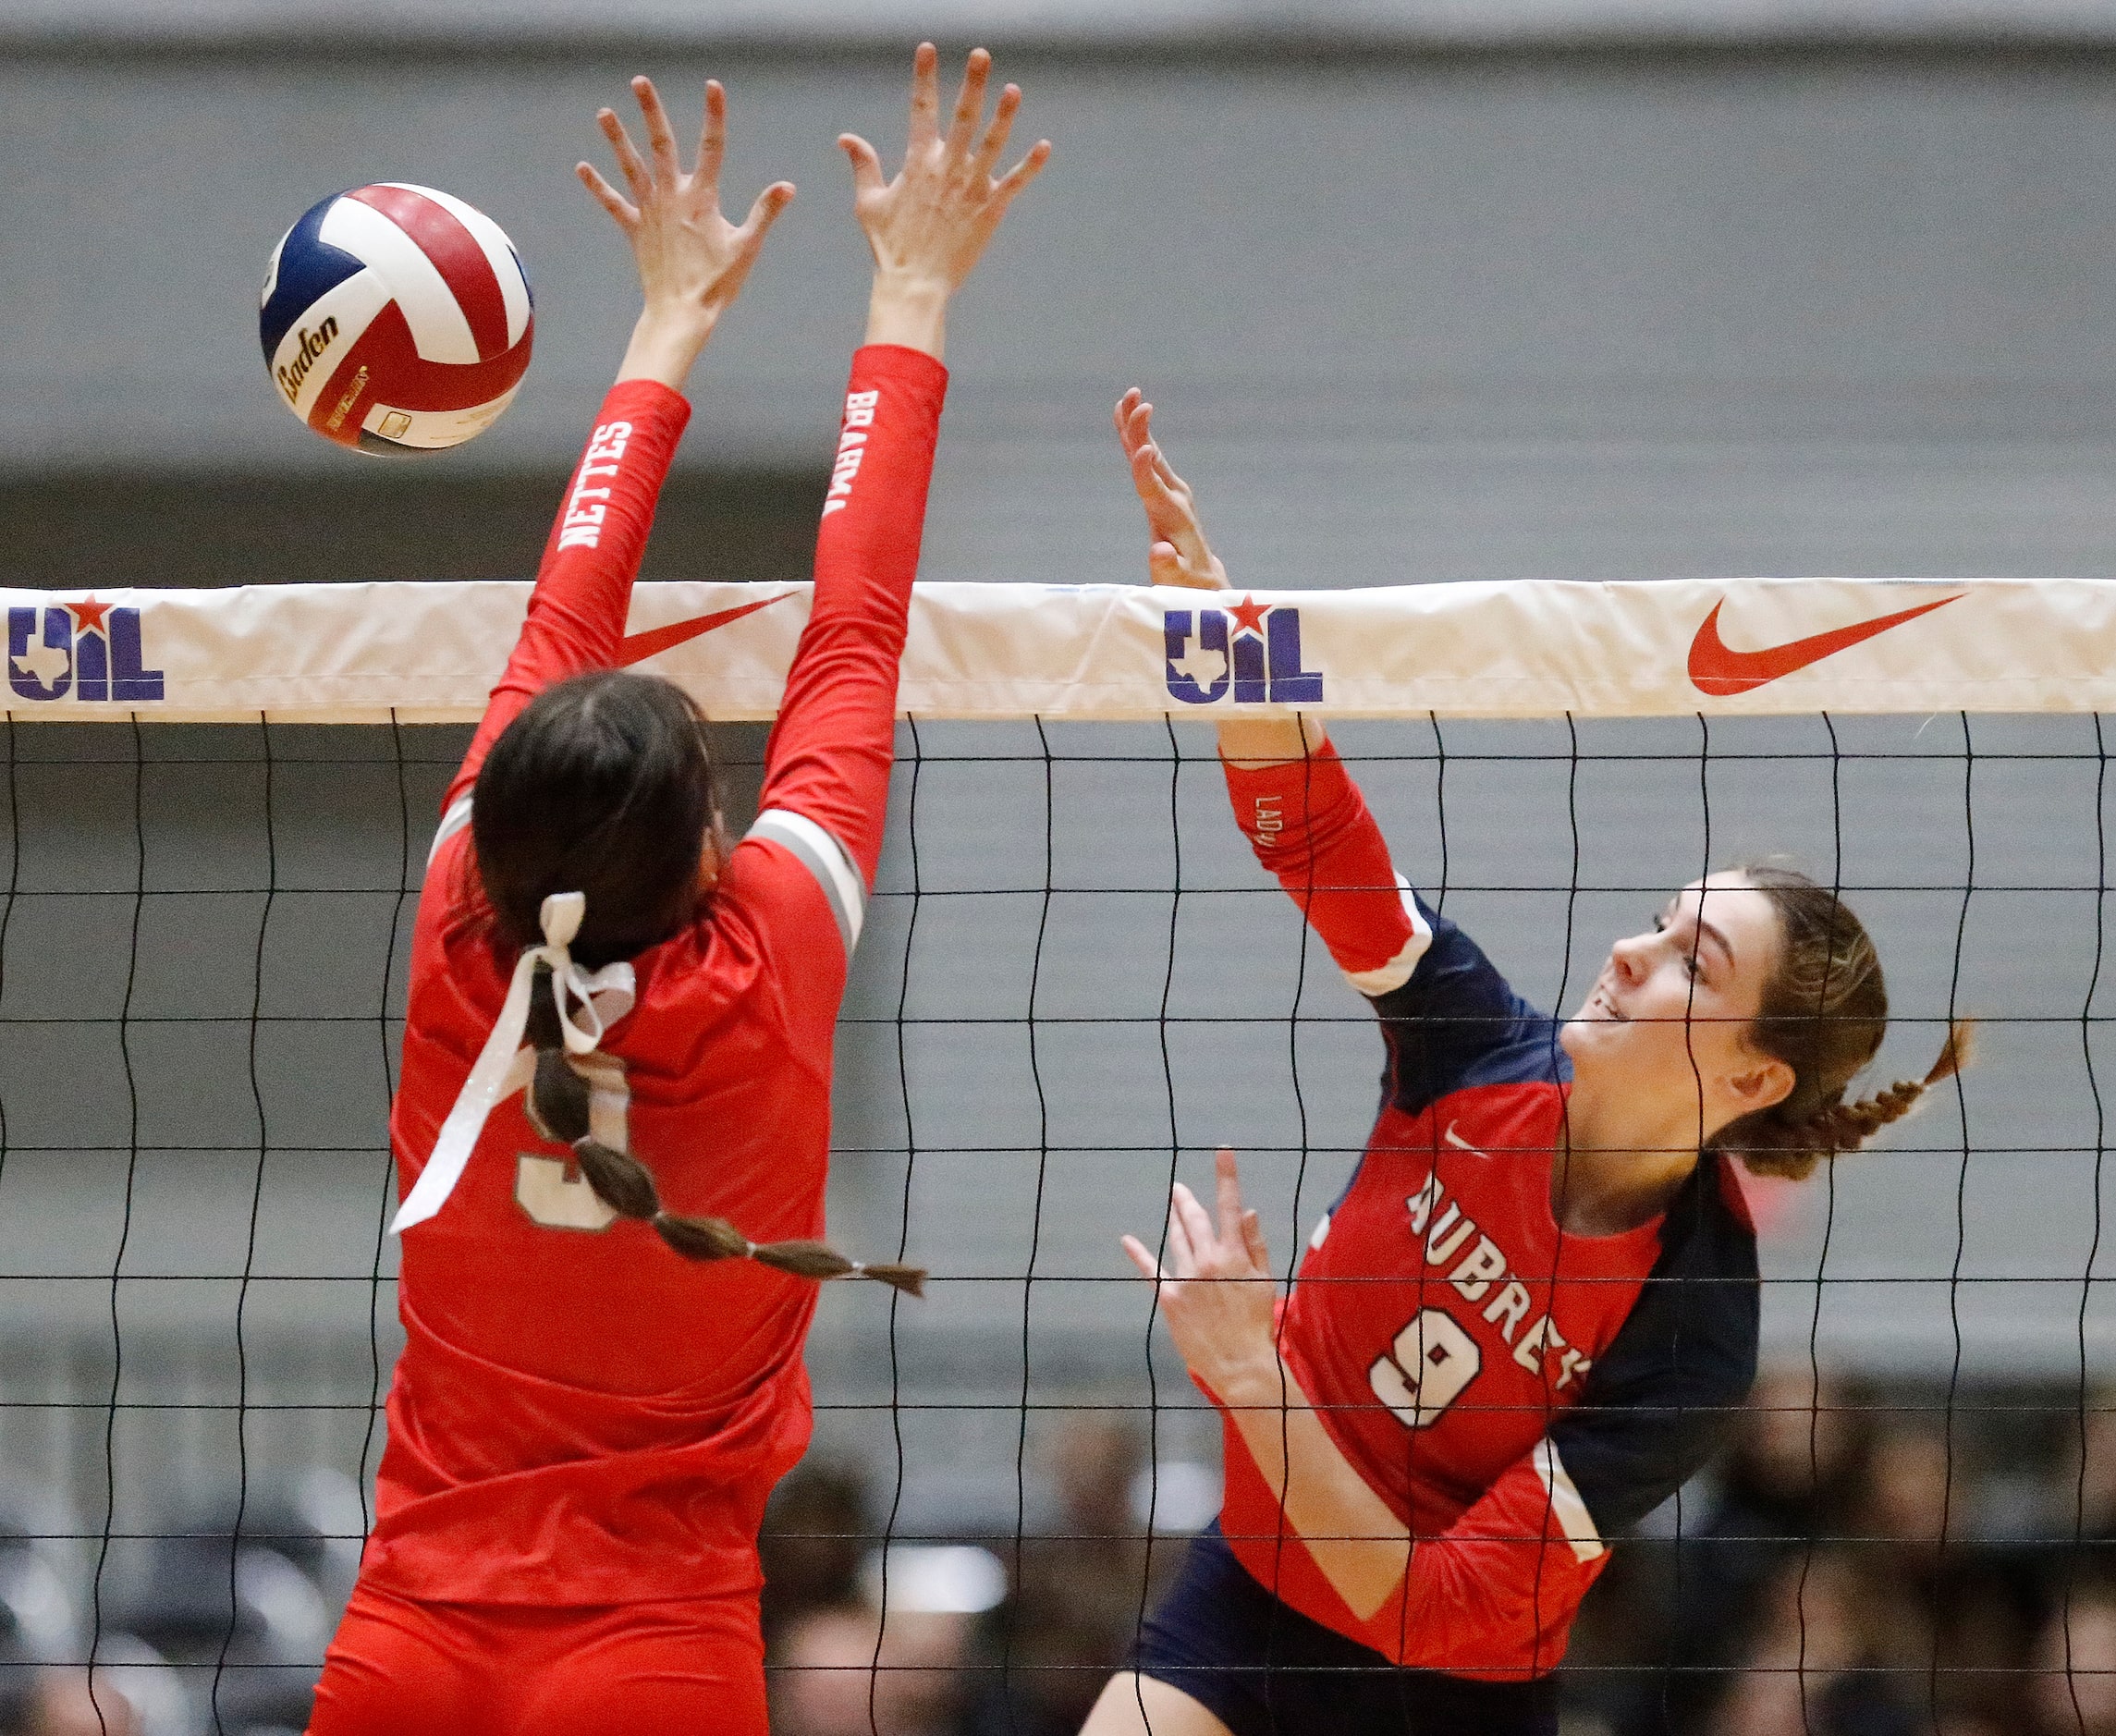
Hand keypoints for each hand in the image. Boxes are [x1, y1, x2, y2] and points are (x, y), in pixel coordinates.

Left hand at [579, 77, 795, 389]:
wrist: (682, 311)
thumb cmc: (718, 283)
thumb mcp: (747, 246)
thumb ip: (766, 212)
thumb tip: (788, 186)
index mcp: (702, 197)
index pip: (712, 146)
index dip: (714, 114)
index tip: (712, 86)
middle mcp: (672, 196)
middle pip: (661, 144)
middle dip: (651, 111)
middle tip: (639, 81)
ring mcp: (650, 211)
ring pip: (631, 166)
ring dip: (617, 138)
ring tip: (604, 112)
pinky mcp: (635, 230)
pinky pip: (613, 204)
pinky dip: (598, 186)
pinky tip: (582, 168)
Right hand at [840, 44, 1050, 358]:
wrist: (915, 284)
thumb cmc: (889, 247)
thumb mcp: (869, 203)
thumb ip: (863, 165)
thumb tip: (846, 138)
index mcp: (917, 163)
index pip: (920, 110)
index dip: (924, 78)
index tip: (928, 49)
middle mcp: (947, 169)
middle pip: (962, 117)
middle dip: (972, 84)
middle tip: (981, 54)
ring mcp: (971, 188)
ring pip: (992, 143)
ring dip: (1004, 115)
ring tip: (1014, 89)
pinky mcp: (990, 210)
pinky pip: (1015, 182)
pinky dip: (1031, 165)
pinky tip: (1045, 146)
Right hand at [1114, 389, 1227, 589]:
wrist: (1203, 579)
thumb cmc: (1186, 586)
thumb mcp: (1176, 584)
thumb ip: (1167, 568)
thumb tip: (1159, 551)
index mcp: (1174, 520)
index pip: (1156, 492)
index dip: (1147, 472)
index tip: (1142, 449)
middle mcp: (1175, 499)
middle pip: (1154, 462)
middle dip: (1143, 433)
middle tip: (1138, 402)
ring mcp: (1172, 491)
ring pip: (1150, 453)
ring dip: (1138, 425)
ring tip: (1129, 395)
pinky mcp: (1165, 489)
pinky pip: (1147, 457)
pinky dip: (1136, 436)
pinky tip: (1125, 416)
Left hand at [1122, 1149, 1280, 1402]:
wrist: (1239, 1363)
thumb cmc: (1256, 1323)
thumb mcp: (1265, 1281)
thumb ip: (1255, 1244)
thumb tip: (1247, 1211)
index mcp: (1234, 1255)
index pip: (1229, 1206)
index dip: (1226, 1177)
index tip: (1223, 1152)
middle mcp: (1208, 1261)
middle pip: (1195, 1219)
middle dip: (1187, 1201)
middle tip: (1179, 1188)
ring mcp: (1186, 1279)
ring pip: (1176, 1240)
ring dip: (1174, 1221)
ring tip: (1172, 1206)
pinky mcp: (1169, 1298)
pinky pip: (1151, 1271)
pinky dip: (1139, 1254)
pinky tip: (1128, 1240)